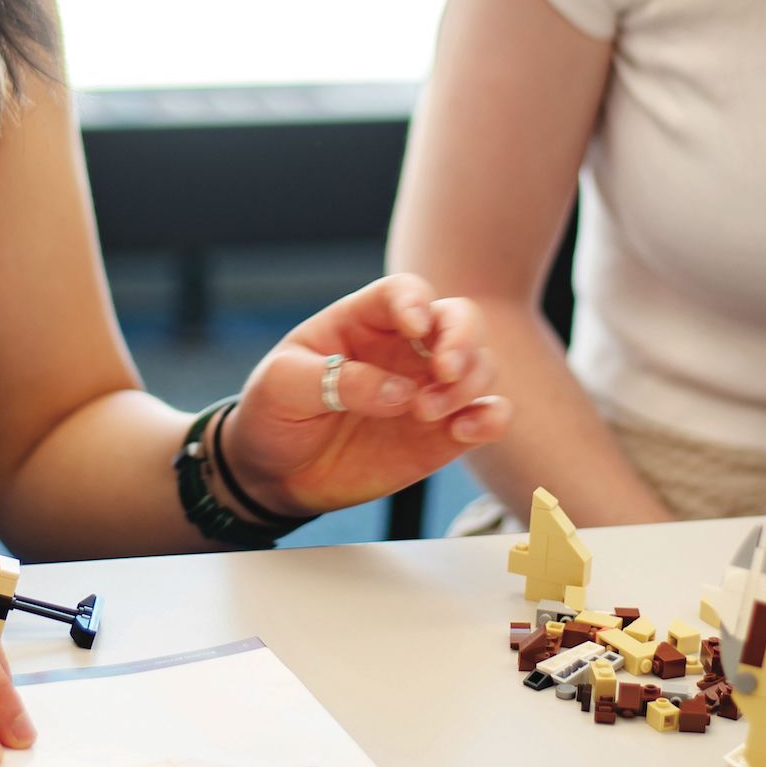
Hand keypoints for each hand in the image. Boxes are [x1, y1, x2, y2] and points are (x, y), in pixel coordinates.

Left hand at [222, 274, 511, 515]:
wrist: (274, 474)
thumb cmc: (274, 413)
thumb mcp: (283, 386)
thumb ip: (337, 381)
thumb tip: (400, 393)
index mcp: (364, 320)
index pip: (404, 292)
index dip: (416, 302)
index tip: (415, 326)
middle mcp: (405, 348)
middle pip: (459, 320)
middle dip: (462, 339)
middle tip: (444, 371)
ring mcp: (428, 389)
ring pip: (479, 366)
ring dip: (467, 384)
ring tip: (425, 413)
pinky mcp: (442, 433)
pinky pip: (486, 416)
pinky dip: (491, 418)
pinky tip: (468, 429)